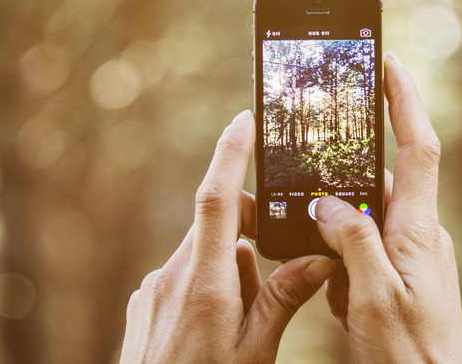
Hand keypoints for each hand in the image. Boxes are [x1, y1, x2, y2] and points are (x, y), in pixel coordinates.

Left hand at [120, 110, 334, 362]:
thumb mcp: (257, 351)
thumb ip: (284, 298)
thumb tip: (317, 258)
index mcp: (206, 285)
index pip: (216, 201)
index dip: (229, 154)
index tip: (243, 121)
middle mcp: (172, 276)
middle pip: (217, 227)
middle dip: (249, 234)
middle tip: (271, 273)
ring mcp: (153, 289)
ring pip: (203, 253)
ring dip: (231, 267)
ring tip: (243, 320)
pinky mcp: (144, 302)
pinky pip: (183, 274)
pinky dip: (208, 283)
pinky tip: (215, 327)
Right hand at [315, 52, 461, 362]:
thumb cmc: (410, 353)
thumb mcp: (372, 296)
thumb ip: (351, 241)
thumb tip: (326, 203)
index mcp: (417, 229)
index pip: (418, 146)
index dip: (405, 100)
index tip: (389, 62)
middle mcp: (419, 234)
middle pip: (381, 184)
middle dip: (346, 188)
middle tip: (319, 200)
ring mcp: (412, 255)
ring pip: (365, 224)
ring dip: (339, 242)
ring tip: (335, 282)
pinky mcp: (403, 275)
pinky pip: (366, 253)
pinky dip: (344, 266)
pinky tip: (339, 297)